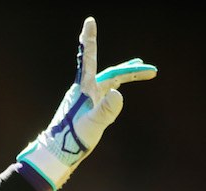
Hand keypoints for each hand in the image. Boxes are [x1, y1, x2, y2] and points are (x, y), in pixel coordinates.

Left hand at [17, 17, 156, 190]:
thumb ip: (106, 110)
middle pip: (109, 72)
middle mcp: (83, 90)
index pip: (88, 58)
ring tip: (141, 72)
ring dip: (124, 76)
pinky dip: (114, 90)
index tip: (89, 21)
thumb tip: (118, 93)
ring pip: (107, 82)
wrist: (57, 155)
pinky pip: (103, 94)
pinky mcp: (85, 110)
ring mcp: (84, 100)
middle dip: (130, 69)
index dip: (89, 39)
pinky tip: (118, 96)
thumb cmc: (72, 140)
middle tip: (149, 68)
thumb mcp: (93, 125)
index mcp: (83, 88)